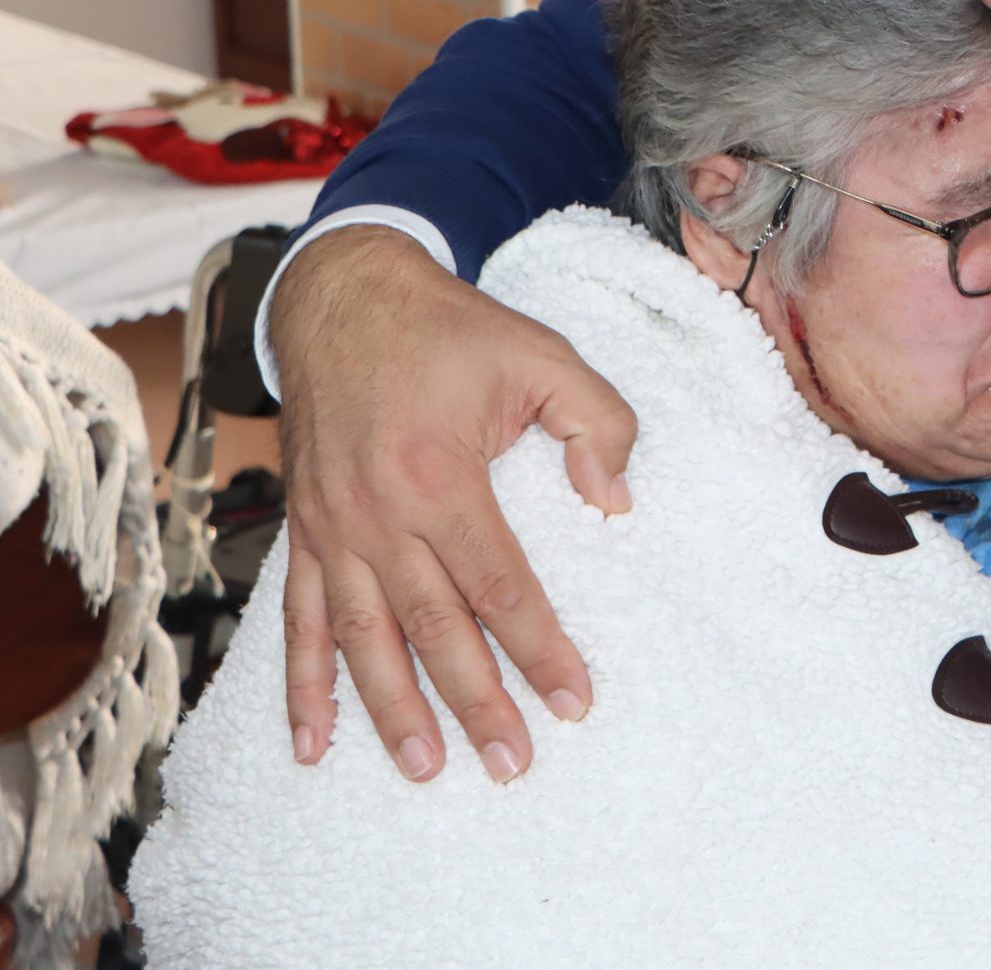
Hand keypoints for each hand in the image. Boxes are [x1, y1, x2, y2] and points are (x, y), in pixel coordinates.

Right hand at [271, 225, 636, 783]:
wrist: (344, 298)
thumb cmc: (450, 330)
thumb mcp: (542, 354)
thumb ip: (597, 420)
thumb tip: (615, 500)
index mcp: (439, 477)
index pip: (500, 586)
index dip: (540, 648)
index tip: (575, 700)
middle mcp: (376, 515)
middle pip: (434, 629)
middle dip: (476, 702)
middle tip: (512, 764)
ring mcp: (331, 528)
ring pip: (363, 640)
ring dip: (392, 711)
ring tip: (425, 768)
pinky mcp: (304, 531)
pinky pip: (298, 621)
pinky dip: (302, 686)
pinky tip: (310, 744)